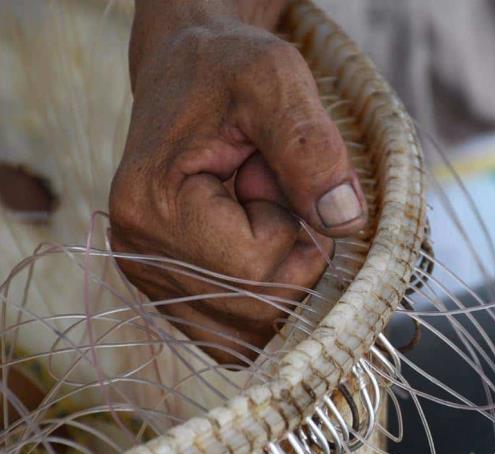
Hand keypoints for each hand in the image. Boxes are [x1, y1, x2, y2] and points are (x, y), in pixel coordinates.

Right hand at [110, 1, 366, 363]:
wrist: (188, 75)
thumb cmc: (227, 70)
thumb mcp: (275, 80)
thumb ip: (311, 148)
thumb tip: (344, 222)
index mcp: (153, 206)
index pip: (254, 267)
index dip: (288, 224)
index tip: (267, 173)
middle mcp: (141, 255)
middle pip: (257, 307)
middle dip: (291, 252)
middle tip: (267, 190)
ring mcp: (155, 280)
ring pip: (253, 328)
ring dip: (283, 274)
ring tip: (257, 212)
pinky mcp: (174, 291)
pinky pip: (237, 333)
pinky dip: (269, 297)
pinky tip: (257, 247)